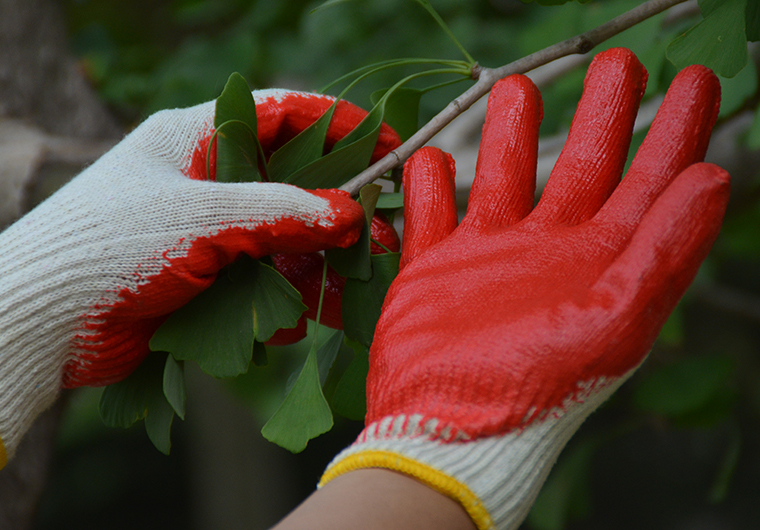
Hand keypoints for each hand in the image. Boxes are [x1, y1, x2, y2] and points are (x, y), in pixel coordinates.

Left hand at [0, 90, 398, 471]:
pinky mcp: (202, 277)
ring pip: (281, 239)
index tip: (389, 145)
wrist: (40, 323)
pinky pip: (260, 281)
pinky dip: (282, 301)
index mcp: (194, 137)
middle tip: (382, 237)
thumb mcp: (202, 218)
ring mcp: (204, 230)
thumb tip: (349, 213)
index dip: (340, 126)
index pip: (283, 115)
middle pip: (291, 183)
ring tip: (349, 291)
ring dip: (316, 266)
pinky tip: (295, 322)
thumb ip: (279, 213)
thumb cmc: (109, 247)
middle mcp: (203, 178)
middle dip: (338, 213)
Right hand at [321, 48, 728, 529]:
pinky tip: (432, 158)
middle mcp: (549, 252)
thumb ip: (662, 252)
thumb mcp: (611, 323)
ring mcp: (488, 255)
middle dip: (602, 112)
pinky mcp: (432, 267)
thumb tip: (714, 178)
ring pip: (504, 174)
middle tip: (617, 63)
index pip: (651, 183)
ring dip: (511, 131)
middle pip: (582, 164)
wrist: (442, 432)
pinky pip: (430, 210)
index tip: (696, 79)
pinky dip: (429, 182)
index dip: (677, 131)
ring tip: (520, 85)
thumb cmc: (532, 389)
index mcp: (600, 264)